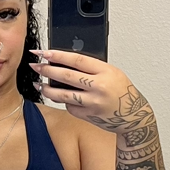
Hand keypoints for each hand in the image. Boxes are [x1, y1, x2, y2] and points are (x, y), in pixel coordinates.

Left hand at [31, 52, 166, 169]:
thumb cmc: (122, 92)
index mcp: (106, 72)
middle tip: (35, 66)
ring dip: (48, 89)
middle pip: (66, 76)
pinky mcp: (88, 115)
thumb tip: (66, 62)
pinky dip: (64, 102)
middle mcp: (99, 87)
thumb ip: (93, 68)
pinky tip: (60, 98)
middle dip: (47, 70)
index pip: (77, 60)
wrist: (134, 117)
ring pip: (63, 95)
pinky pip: (70, 107)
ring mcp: (93, 103)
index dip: (58, 55)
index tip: (44, 52)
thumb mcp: (113, 73)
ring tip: (38, 85)